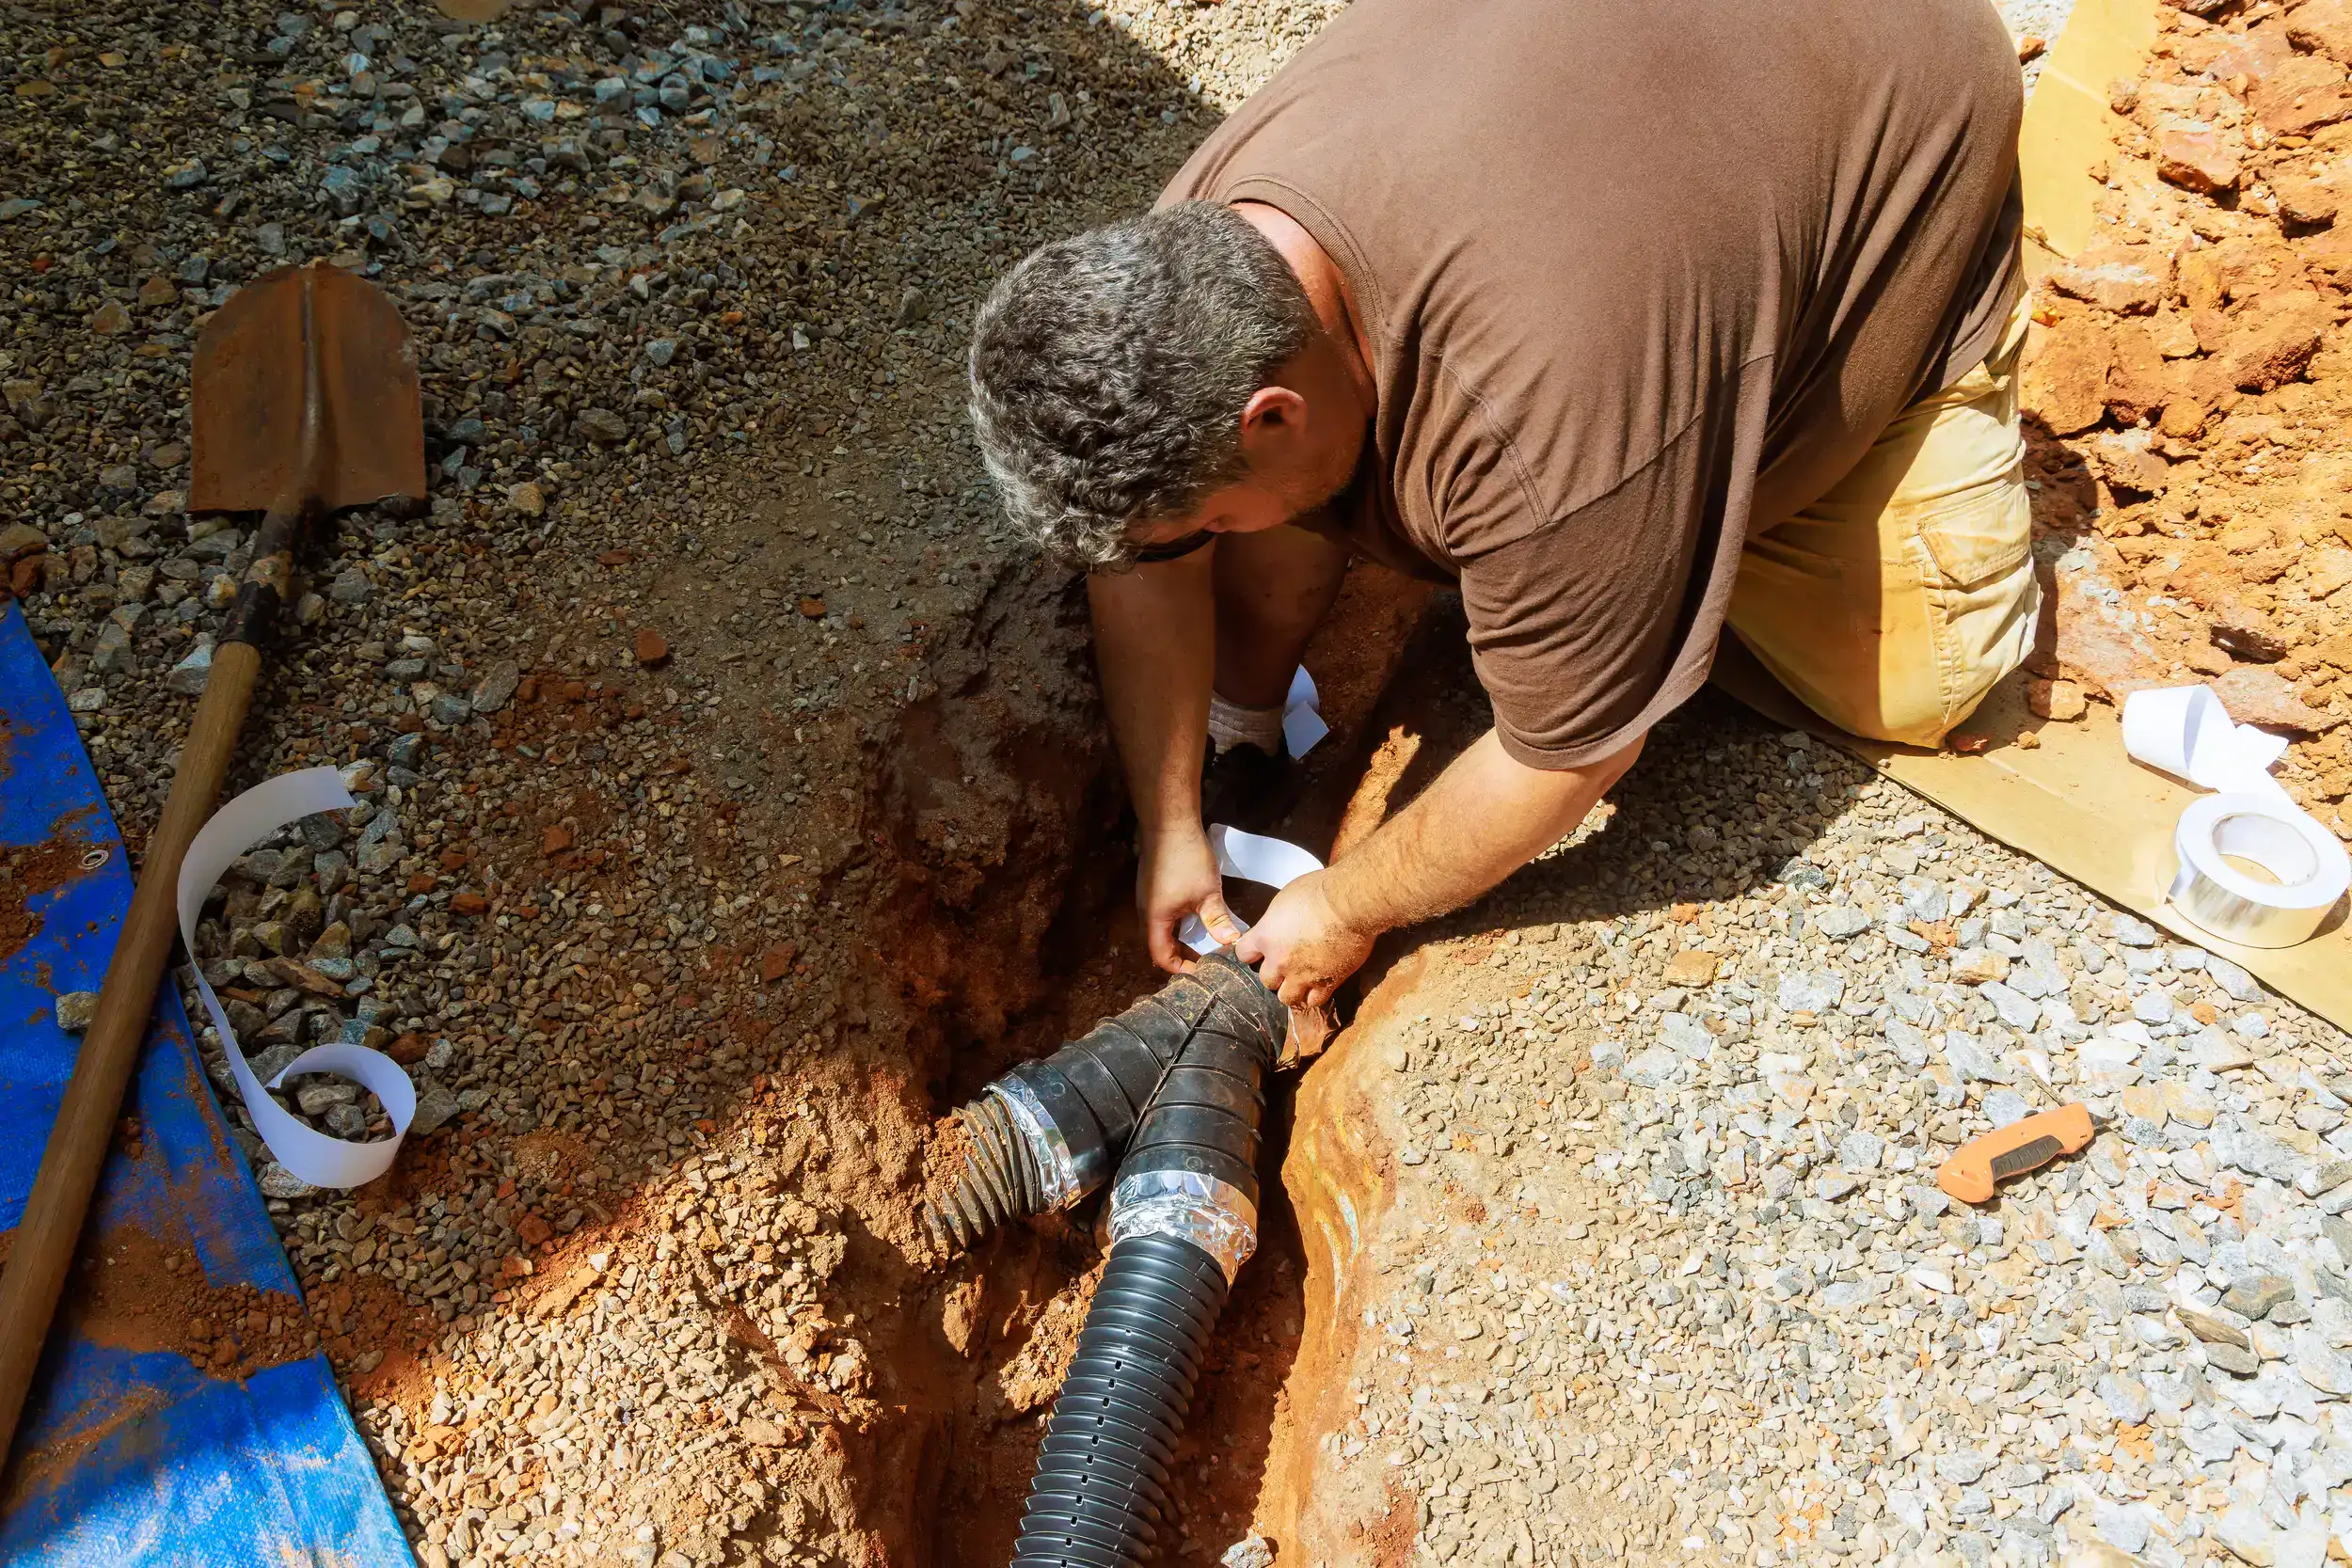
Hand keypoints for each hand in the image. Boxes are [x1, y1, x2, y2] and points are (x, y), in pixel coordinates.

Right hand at [1138, 827, 1240, 972]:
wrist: (1169, 821)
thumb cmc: (1186, 858)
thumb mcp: (1208, 893)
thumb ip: (1218, 921)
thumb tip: (1232, 944)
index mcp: (1155, 919)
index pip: (1162, 957)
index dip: (1181, 968)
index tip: (1203, 971)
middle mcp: (1146, 912)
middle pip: (1159, 945)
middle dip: (1182, 955)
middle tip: (1206, 959)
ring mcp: (1147, 898)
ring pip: (1162, 929)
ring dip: (1181, 938)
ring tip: (1205, 941)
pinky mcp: (1152, 886)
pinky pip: (1163, 914)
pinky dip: (1179, 922)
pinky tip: (1198, 916)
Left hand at [1232, 870, 1374, 1008]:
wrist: (1351, 905)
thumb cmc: (1319, 892)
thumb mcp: (1285, 899)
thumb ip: (1276, 921)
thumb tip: (1277, 926)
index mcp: (1266, 937)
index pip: (1243, 954)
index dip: (1252, 952)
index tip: (1259, 949)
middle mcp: (1280, 961)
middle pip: (1266, 980)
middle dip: (1275, 973)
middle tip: (1287, 963)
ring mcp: (1303, 975)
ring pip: (1287, 998)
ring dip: (1292, 989)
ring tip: (1301, 979)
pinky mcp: (1327, 983)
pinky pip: (1315, 1001)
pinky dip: (1315, 994)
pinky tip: (1319, 984)